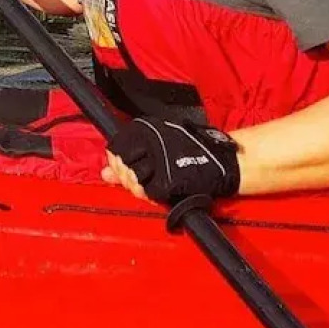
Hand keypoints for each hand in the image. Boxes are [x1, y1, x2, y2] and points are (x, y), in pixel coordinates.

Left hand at [104, 118, 240, 203]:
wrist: (224, 160)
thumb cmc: (193, 151)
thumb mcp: (159, 147)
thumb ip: (130, 158)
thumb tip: (104, 173)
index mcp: (146, 131)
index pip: (116, 148)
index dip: (115, 163)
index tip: (120, 168)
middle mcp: (150, 144)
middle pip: (121, 167)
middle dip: (125, 178)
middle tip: (136, 182)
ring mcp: (159, 163)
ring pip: (132, 181)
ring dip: (137, 188)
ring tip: (147, 187)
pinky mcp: (169, 181)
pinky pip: (149, 193)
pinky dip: (150, 196)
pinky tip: (157, 193)